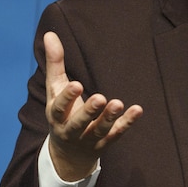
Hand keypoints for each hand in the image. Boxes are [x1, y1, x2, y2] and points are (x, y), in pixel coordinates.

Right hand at [43, 31, 143, 180]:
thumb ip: (54, 63)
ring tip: (118, 103)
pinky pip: (116, 134)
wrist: (67, 153)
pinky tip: (137, 110)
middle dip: (89, 112)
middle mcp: (70, 130)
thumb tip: (49, 33)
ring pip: (99, 130)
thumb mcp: (54, 89)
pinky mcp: (104, 143)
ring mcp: (88, 138)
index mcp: (56, 115)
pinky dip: (126, 123)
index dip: (67, 98)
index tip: (76, 85)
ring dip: (109, 118)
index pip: (59, 108)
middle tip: (101, 98)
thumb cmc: (61, 111)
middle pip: (78, 123)